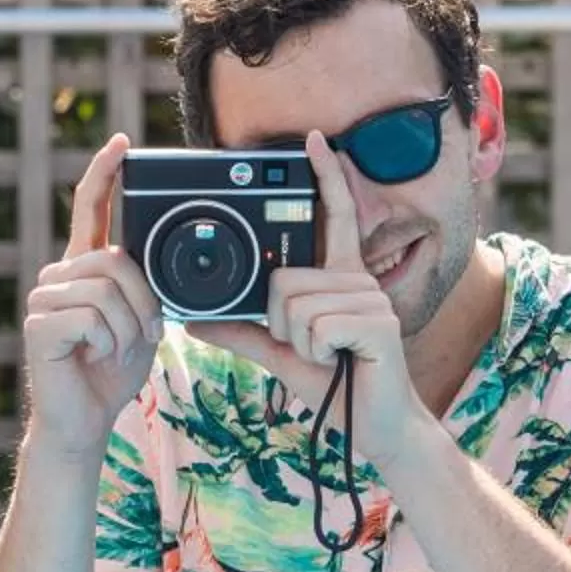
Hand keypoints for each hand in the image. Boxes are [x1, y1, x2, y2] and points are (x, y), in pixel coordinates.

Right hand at [23, 135, 164, 458]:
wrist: (85, 421)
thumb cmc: (111, 371)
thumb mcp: (140, 320)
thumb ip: (144, 287)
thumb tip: (149, 261)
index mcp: (83, 269)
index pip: (90, 209)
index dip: (104, 174)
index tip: (122, 144)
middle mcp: (58, 276)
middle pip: (114, 259)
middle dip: (142, 301)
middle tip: (143, 334)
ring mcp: (43, 299)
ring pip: (107, 290)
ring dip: (128, 327)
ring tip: (116, 350)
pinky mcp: (39, 325)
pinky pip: (93, 317)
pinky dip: (109, 342)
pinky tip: (95, 357)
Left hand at [207, 134, 426, 468]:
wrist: (377, 430)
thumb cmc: (335, 387)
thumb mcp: (281, 353)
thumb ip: (242, 330)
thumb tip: (192, 318)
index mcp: (339, 280)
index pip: (335, 217)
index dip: (326, 178)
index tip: (314, 141)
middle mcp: (359, 282)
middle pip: (285, 279)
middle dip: (282, 324)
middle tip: (311, 347)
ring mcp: (371, 300)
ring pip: (296, 304)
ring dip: (299, 342)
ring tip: (329, 356)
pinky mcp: (378, 324)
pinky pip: (315, 326)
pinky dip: (315, 353)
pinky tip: (340, 362)